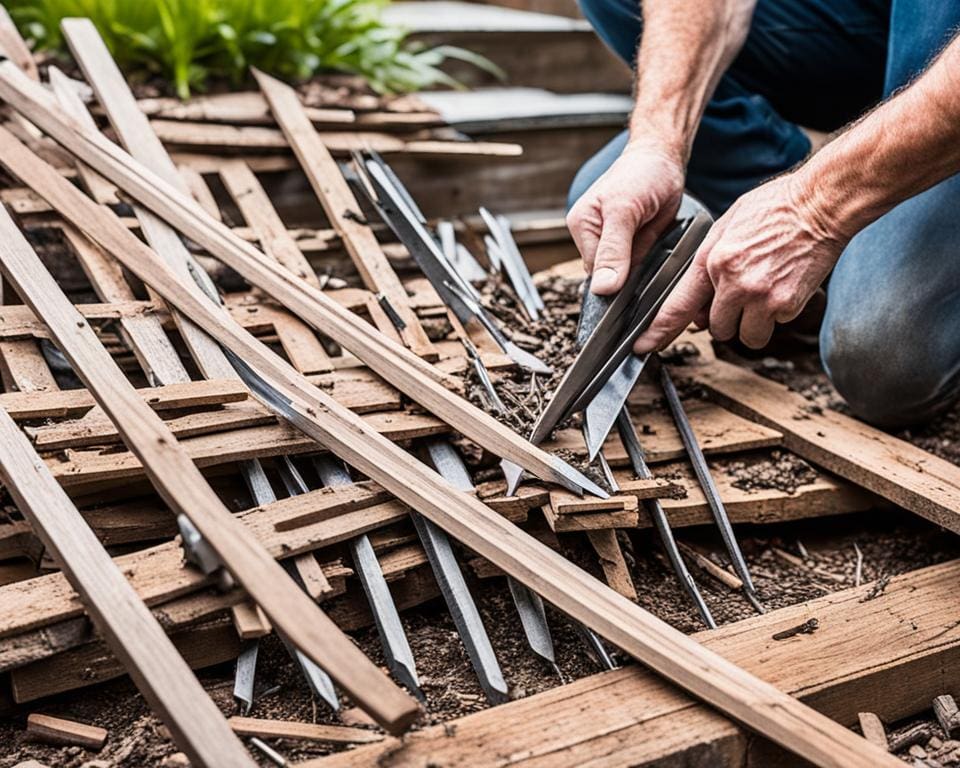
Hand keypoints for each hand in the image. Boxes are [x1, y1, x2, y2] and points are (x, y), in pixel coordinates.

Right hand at [567, 138, 684, 294]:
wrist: (662, 159)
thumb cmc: (642, 174)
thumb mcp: (625, 211)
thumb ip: (613, 251)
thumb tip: (602, 289)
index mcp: (581, 226)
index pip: (594, 274)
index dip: (616, 282)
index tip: (637, 275)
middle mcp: (592, 236)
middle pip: (609, 276)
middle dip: (630, 273)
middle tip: (649, 250)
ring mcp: (611, 242)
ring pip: (625, 274)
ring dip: (642, 268)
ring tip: (652, 242)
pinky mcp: (629, 243)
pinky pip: (638, 266)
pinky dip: (649, 263)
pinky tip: (654, 243)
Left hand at [633, 171, 845, 352]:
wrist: (822, 203)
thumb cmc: (776, 208)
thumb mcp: (726, 226)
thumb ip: (708, 266)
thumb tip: (699, 308)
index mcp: (714, 259)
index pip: (679, 306)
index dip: (660, 330)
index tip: (645, 346)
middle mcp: (735, 282)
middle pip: (717, 328)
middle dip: (725, 319)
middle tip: (740, 296)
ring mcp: (763, 297)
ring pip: (746, 336)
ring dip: (751, 323)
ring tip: (764, 292)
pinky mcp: (788, 305)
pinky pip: (774, 325)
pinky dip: (777, 313)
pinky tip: (783, 284)